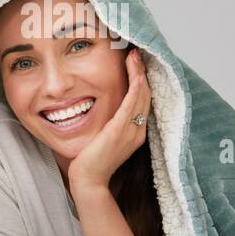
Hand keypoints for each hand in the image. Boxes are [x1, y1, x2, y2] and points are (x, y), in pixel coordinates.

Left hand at [69, 49, 149, 193]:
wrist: (88, 182)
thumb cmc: (91, 162)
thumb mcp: (104, 139)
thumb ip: (109, 125)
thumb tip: (105, 112)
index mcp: (135, 132)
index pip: (142, 101)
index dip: (142, 81)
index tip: (137, 64)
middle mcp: (137, 130)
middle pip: (145, 95)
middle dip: (142, 72)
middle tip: (137, 53)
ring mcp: (130, 132)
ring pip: (141, 97)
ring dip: (139, 74)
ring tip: (135, 56)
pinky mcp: (119, 132)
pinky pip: (130, 106)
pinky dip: (135, 89)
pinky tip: (136, 76)